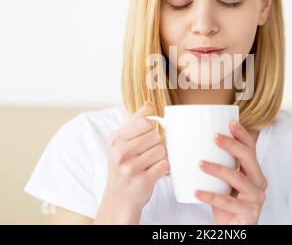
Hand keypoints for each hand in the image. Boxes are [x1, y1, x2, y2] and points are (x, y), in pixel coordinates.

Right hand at [95, 102, 169, 223]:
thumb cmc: (123, 166)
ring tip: (148, 165)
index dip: (149, 131)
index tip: (143, 141)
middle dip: (155, 146)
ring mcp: (130, 167)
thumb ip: (135, 121)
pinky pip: (165, 165)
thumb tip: (149, 104)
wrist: (119, 198)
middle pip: (155, 136)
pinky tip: (153, 173)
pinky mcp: (142, 181)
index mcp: (115, 139)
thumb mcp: (122, 142)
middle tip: (145, 156)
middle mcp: (120, 152)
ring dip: (160, 158)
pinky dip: (163, 169)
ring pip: (161, 150)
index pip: (145, 123)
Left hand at [195, 120, 267, 224]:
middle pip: (248, 158)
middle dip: (232, 145)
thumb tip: (193, 147)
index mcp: (254, 173)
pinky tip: (196, 191)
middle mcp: (259, 183)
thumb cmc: (227, 204)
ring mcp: (256, 198)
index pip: (251, 150)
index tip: (231, 123)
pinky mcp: (249, 213)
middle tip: (214, 137)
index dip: (242, 135)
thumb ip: (218, 167)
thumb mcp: (224, 183)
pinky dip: (210, 196)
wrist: (233, 230)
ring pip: (238, 178)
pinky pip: (227, 202)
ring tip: (200, 163)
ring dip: (218, 169)